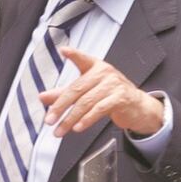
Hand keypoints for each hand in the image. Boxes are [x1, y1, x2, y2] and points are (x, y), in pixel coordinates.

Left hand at [39, 47, 164, 137]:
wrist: (138, 107)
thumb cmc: (111, 96)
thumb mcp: (88, 92)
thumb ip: (64, 93)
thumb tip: (42, 97)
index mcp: (95, 67)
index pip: (82, 59)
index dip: (74, 54)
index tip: (64, 50)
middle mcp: (104, 73)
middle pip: (77, 89)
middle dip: (60, 107)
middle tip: (49, 120)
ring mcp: (113, 84)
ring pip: (86, 102)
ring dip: (70, 119)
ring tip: (59, 130)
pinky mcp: (120, 98)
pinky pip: (100, 109)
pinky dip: (86, 120)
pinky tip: (77, 127)